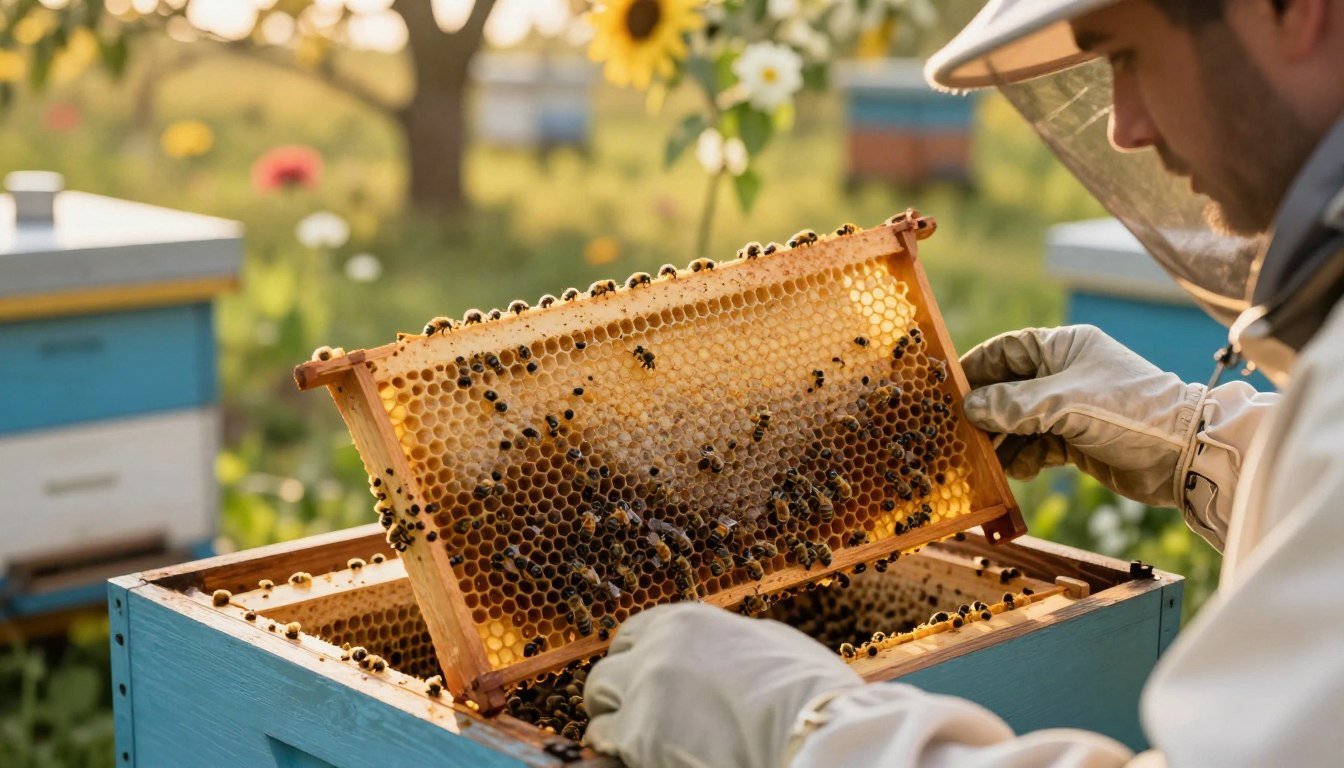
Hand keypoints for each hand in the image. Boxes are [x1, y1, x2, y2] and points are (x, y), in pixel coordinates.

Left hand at [584, 603, 861, 767]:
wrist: (813, 726)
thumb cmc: (809, 690)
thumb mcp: (770, 643)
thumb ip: (731, 640)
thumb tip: (725, 648)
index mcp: (686, 621)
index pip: (632, 635)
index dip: (634, 662)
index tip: (638, 682)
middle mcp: (656, 649)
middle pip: (606, 672)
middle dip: (615, 696)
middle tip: (631, 720)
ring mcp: (642, 691)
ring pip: (598, 708)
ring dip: (612, 726)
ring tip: (637, 745)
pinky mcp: (637, 735)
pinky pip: (604, 743)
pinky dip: (617, 753)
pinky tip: (642, 759)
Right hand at [960, 325, 1205, 506]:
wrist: (1184, 456)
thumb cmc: (1129, 411)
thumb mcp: (1065, 402)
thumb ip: (1014, 404)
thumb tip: (970, 408)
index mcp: (1064, 348)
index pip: (1005, 350)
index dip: (975, 368)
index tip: (946, 389)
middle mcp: (1064, 374)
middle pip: (1007, 389)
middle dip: (984, 413)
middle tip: (959, 434)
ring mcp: (1069, 408)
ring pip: (1018, 422)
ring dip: (1001, 441)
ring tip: (986, 461)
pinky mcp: (1075, 439)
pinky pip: (1035, 446)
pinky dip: (1023, 458)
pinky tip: (1018, 472)